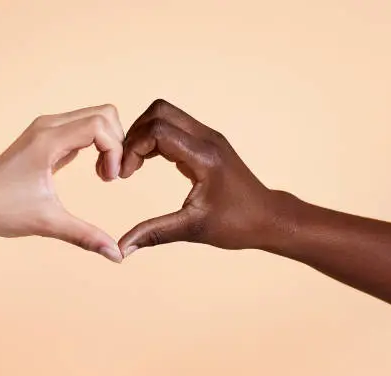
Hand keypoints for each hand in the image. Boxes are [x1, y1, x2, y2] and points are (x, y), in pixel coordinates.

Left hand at [0, 104, 123, 262]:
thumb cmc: (2, 210)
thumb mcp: (48, 223)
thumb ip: (86, 237)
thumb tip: (117, 255)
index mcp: (48, 140)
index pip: (99, 124)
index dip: (114, 149)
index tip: (110, 180)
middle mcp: (48, 126)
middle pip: (103, 114)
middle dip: (117, 142)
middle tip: (112, 176)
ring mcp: (47, 129)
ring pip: (96, 118)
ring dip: (109, 143)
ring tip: (104, 175)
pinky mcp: (47, 137)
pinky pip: (84, 128)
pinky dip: (98, 146)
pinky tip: (95, 171)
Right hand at [118, 99, 281, 256]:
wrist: (268, 217)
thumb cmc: (237, 224)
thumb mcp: (192, 229)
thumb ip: (154, 234)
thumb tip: (123, 249)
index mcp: (204, 156)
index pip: (158, 130)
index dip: (133, 148)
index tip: (125, 174)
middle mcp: (207, 139)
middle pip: (159, 111)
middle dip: (135, 133)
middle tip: (125, 164)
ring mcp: (208, 137)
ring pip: (165, 114)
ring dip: (143, 133)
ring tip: (133, 163)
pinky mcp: (206, 142)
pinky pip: (174, 126)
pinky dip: (154, 138)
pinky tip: (147, 162)